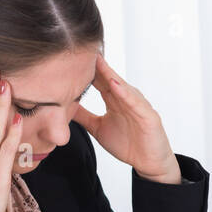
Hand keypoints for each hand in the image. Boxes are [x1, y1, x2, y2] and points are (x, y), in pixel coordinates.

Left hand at [73, 52, 180, 183]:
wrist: (149, 163)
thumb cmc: (128, 144)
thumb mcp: (98, 128)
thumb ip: (83, 116)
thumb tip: (62, 108)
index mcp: (114, 100)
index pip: (98, 80)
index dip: (86, 69)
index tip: (70, 57)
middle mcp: (126, 98)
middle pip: (109, 77)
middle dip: (96, 64)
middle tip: (81, 49)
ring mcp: (138, 105)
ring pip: (121, 86)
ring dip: (110, 73)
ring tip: (96, 60)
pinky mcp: (148, 116)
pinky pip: (135, 102)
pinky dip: (125, 93)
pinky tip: (115, 84)